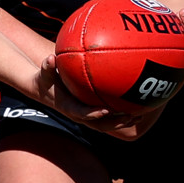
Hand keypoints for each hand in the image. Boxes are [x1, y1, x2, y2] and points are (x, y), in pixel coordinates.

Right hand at [34, 56, 162, 137]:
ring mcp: (87, 115)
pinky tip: (134, 104)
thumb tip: (50, 58)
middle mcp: (80, 114)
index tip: (106, 111)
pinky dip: (120, 112)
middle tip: (130, 116)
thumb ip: (47, 66)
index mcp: (69, 108)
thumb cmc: (45, 80)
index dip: (94, 114)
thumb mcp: (44, 73)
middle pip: (100, 124)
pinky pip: (108, 114)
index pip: (83, 114)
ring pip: (107, 123)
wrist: (44, 90)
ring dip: (123, 121)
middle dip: (116, 123)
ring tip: (140, 114)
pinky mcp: (91, 110)